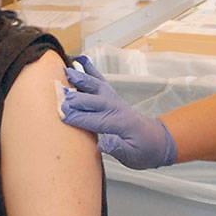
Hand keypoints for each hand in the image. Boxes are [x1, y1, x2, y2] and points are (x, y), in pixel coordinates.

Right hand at [59, 56, 176, 168]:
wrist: (157, 140)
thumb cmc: (143, 149)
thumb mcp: (133, 156)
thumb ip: (118, 148)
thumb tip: (103, 144)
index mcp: (120, 124)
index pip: (95, 120)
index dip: (78, 118)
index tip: (63, 115)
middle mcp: (116, 108)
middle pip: (92, 100)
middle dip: (74, 98)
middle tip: (58, 95)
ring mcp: (114, 99)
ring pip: (96, 86)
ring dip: (81, 79)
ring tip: (66, 72)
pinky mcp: (112, 96)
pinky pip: (100, 80)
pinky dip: (90, 69)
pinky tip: (79, 60)